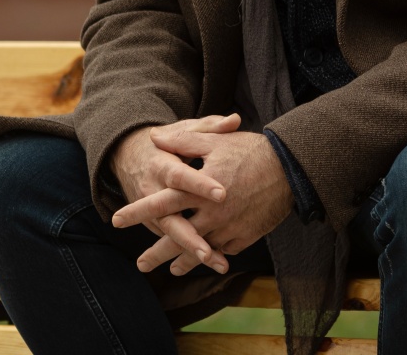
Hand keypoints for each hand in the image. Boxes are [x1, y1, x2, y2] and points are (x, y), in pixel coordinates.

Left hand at [113, 124, 293, 275]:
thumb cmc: (250, 151)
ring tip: (169, 269)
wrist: (290, 169)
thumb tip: (155, 137)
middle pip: (177, 237)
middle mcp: (211, 213)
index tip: (116, 220)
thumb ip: (183, 140)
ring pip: (199, 251)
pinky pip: (222, 250)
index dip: (138, 212)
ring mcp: (228, 228)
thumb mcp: (215, 140)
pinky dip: (211, 256)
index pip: (162, 202)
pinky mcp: (244, 237)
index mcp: (200, 189)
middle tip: (139, 264)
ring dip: (182, 261)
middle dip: (156, 253)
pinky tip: (204, 258)